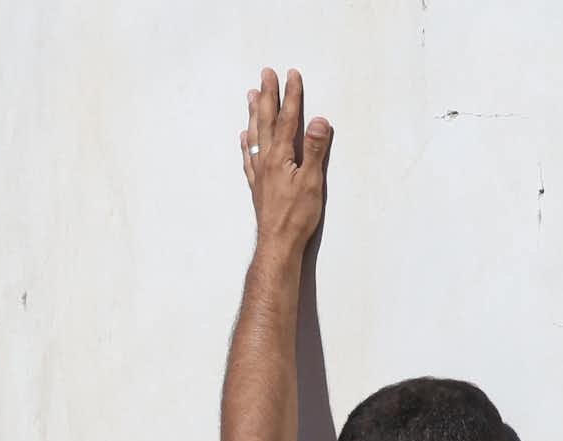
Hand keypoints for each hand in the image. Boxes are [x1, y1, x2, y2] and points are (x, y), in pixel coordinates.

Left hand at [240, 68, 331, 250]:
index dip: (291, 96)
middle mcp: (265, 161)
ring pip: (254, 135)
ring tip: (250, 95)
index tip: (291, 74)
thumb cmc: (296, 216)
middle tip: (265, 74)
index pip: (287, 119)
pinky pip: (248, 158)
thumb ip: (316, 150)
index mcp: (280, 157)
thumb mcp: (312, 181)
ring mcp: (259, 173)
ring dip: (254, 114)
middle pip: (266, 121)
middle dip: (267, 96)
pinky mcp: (257, 186)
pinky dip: (245, 144)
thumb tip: (319, 121)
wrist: (277, 244)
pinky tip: (243, 137)